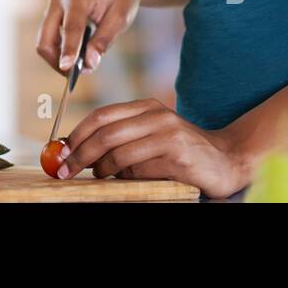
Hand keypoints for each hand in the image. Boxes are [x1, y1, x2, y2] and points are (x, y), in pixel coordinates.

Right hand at [36, 0, 140, 74]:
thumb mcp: (121, 18)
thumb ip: (104, 41)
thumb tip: (89, 64)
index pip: (70, 29)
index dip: (68, 51)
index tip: (67, 70)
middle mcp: (59, 1)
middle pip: (46, 39)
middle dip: (57, 61)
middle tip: (76, 75)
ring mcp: (54, 6)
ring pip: (45, 42)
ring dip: (58, 57)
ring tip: (81, 65)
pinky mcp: (54, 13)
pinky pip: (49, 38)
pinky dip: (60, 50)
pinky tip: (77, 54)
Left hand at [56, 98, 252, 198]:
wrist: (227, 159)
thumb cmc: (180, 151)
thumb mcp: (150, 135)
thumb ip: (120, 138)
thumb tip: (76, 152)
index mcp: (146, 107)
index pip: (101, 116)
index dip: (76, 135)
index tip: (60, 153)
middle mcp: (156, 116)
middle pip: (105, 134)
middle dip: (80, 154)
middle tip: (66, 171)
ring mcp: (168, 135)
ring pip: (120, 154)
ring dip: (104, 171)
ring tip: (103, 177)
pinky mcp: (177, 157)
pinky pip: (140, 171)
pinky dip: (129, 179)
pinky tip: (133, 181)